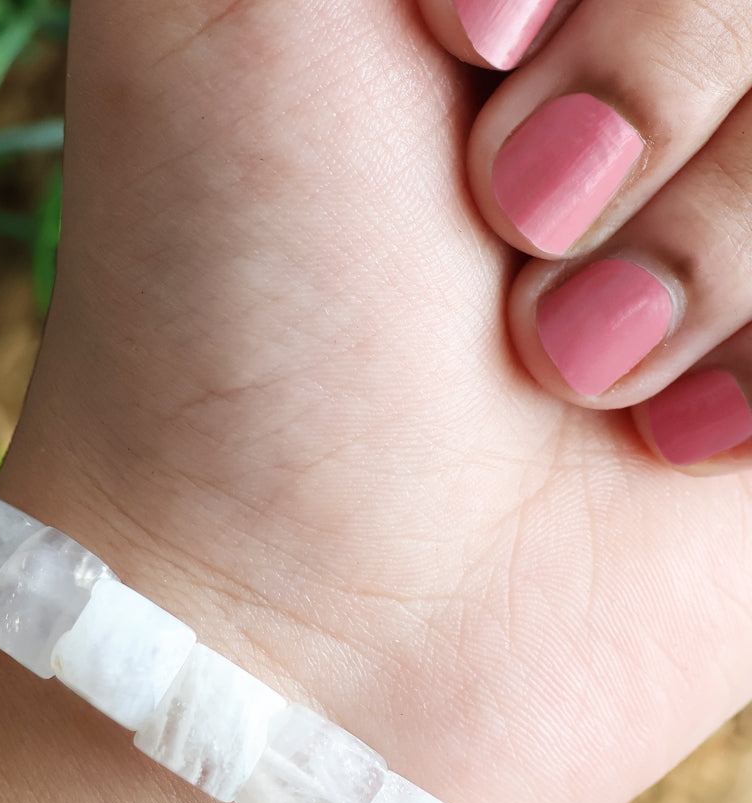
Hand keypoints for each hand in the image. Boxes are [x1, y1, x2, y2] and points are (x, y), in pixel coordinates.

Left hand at [0, 0, 751, 802]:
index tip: (463, 32)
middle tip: (507, 214)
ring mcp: (741, 210)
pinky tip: (661, 440)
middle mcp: (647, 69)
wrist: (300, 623)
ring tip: (559, 357)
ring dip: (724, 236)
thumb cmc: (227, 309)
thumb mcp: (219, 2)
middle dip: (669, 60)